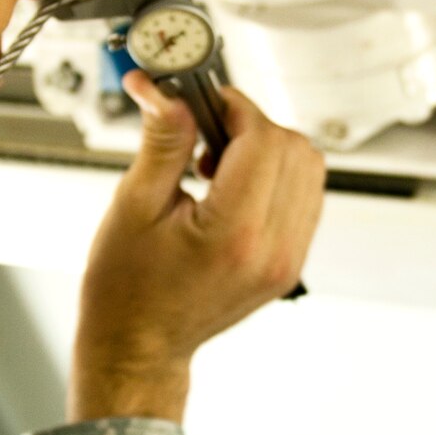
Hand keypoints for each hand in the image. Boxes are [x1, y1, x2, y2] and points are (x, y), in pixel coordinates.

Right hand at [70, 73, 325, 424]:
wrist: (138, 344)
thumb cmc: (126, 289)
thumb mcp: (133, 205)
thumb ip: (162, 140)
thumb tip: (166, 90)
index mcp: (234, 235)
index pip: (265, 140)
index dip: (235, 107)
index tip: (204, 103)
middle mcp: (272, 249)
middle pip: (296, 149)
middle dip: (252, 126)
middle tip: (206, 134)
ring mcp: (287, 260)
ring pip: (308, 169)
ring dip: (267, 150)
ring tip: (216, 165)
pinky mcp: (289, 263)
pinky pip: (304, 196)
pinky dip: (275, 177)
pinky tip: (231, 188)